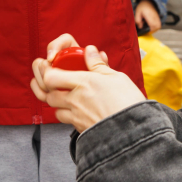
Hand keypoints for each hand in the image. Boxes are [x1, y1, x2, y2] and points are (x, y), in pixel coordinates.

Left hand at [30, 43, 144, 132]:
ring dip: (58, 104)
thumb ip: (98, 64)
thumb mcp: (115, 77)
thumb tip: (89, 50)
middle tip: (57, 83)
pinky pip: (68, 122)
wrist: (134, 132)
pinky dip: (68, 116)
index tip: (51, 68)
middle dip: (49, 89)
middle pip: (49, 95)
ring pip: (56, 111)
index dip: (47, 72)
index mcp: (83, 83)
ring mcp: (77, 118)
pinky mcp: (82, 131)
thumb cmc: (127, 103)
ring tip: (68, 98)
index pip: (51, 77)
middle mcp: (75, 101)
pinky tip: (78, 111)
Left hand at [133, 0, 161, 33]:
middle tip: (147, 31)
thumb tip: (140, 27)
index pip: (153, 25)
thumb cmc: (142, 7)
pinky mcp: (158, 17)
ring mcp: (157, 17)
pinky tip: (151, 26)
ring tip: (149, 29)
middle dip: (152, 30)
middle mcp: (155, 17)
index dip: (150, 30)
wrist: (148, 1)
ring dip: (154, 29)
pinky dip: (156, 27)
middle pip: (157, 27)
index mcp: (149, 15)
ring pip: (159, 26)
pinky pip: (159, 24)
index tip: (146, 31)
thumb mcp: (137, 12)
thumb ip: (137, 20)